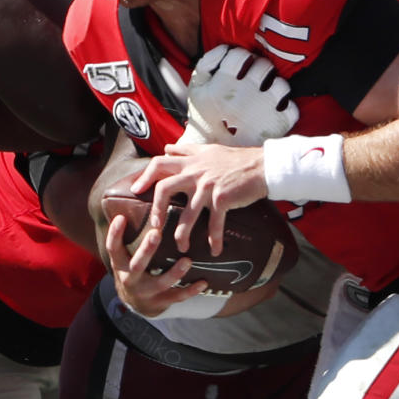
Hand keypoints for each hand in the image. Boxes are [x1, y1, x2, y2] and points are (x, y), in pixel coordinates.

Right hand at [104, 210, 209, 318]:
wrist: (135, 303)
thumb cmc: (133, 268)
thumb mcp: (124, 256)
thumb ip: (129, 234)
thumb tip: (134, 197)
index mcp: (120, 264)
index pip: (113, 248)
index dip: (115, 234)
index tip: (121, 217)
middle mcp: (130, 279)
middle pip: (137, 264)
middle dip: (147, 249)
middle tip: (156, 233)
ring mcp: (146, 293)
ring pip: (160, 283)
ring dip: (174, 273)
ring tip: (187, 261)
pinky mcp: (161, 303)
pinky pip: (177, 297)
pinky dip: (191, 290)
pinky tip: (203, 282)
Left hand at [131, 140, 266, 254]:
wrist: (262, 166)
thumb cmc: (236, 159)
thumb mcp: (208, 149)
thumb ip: (186, 150)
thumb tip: (168, 148)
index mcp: (190, 161)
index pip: (159, 163)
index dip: (145, 176)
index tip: (136, 189)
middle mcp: (196, 172)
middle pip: (165, 189)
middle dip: (156, 210)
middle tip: (154, 227)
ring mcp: (208, 186)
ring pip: (187, 213)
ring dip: (182, 233)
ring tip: (181, 247)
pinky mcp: (222, 198)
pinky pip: (214, 223)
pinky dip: (214, 239)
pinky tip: (214, 251)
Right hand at [183, 45, 297, 146]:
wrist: (211, 150)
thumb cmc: (204, 115)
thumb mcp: (196, 87)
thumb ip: (207, 63)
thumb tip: (227, 48)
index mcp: (224, 83)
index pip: (240, 55)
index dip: (241, 58)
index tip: (241, 67)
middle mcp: (245, 93)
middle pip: (264, 66)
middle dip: (260, 68)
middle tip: (255, 79)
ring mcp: (263, 110)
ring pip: (281, 85)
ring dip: (275, 86)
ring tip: (266, 94)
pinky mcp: (277, 126)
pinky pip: (291, 108)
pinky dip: (286, 108)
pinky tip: (275, 110)